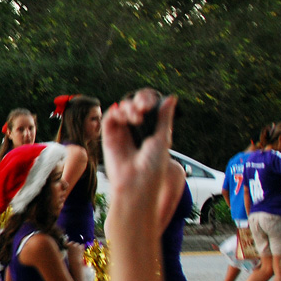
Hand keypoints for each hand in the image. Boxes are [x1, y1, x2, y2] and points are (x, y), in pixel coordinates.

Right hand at [102, 90, 176, 219]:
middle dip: (139, 101)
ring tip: (137, 116)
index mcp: (150, 130)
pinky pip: (108, 118)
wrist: (137, 183)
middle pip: (134, 104)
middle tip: (144, 107)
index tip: (151, 104)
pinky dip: (115, 112)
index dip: (148, 100)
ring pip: (121, 109)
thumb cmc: (153, 167)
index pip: (148, 107)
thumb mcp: (163, 138)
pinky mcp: (108, 137)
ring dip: (128, 107)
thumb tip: (171, 98)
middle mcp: (135, 130)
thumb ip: (164, 117)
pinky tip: (125, 117)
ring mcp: (121, 133)